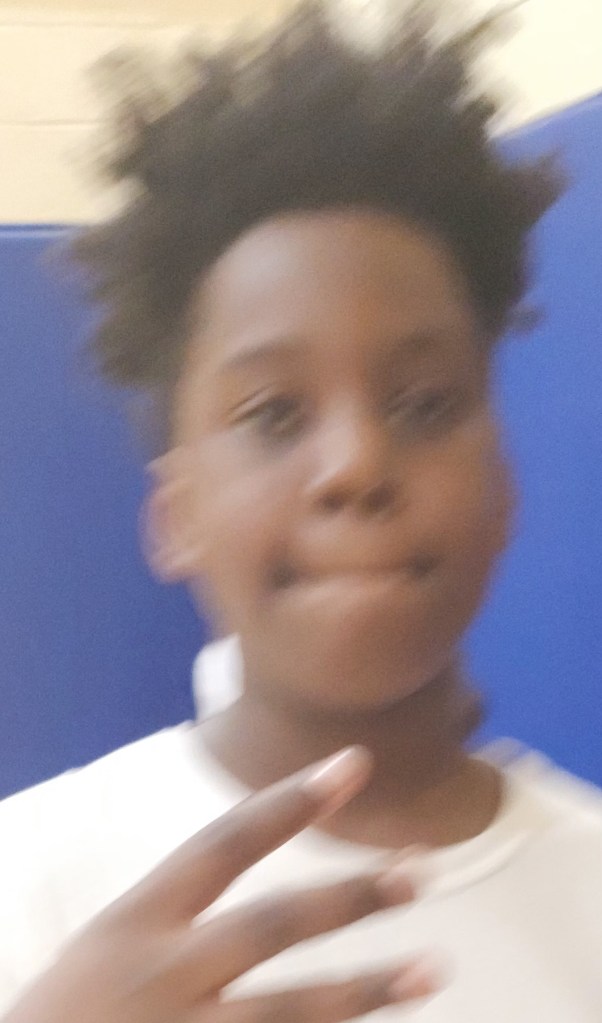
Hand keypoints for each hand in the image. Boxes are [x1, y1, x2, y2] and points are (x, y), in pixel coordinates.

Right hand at [3, 747, 440, 1022]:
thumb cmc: (65, 1015)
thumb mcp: (108, 947)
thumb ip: (176, 917)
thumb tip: (262, 887)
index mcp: (138, 919)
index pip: (226, 842)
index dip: (292, 801)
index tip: (353, 764)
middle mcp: (166, 972)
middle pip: (275, 923)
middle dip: (351, 895)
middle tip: (420, 871)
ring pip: (293, 1010)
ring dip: (370, 989)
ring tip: (434, 968)